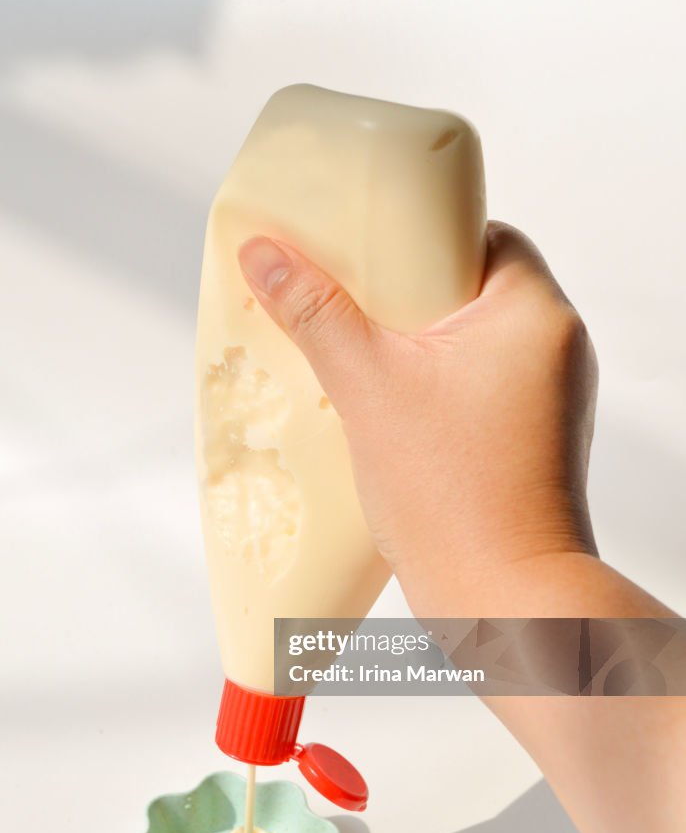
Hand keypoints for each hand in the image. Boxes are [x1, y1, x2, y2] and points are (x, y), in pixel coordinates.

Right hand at [237, 221, 598, 612]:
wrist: (503, 599)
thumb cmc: (453, 496)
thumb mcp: (369, 389)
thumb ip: (316, 314)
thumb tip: (265, 253)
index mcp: (535, 313)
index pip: (483, 234)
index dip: (420, 233)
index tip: (367, 244)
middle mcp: (557, 349)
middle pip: (474, 287)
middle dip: (408, 291)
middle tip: (346, 296)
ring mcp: (550, 398)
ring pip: (474, 341)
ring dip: (418, 342)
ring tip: (356, 348)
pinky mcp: (534, 439)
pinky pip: (479, 386)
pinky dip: (435, 384)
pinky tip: (386, 401)